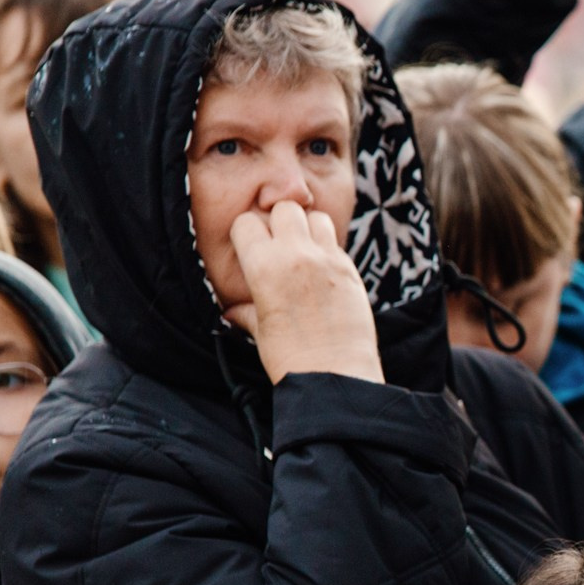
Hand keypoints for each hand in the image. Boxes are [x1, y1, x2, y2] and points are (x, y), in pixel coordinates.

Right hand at [226, 203, 382, 384]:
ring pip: (316, 217)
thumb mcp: (260, 330)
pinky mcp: (351, 270)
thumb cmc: (291, 358)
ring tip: (304, 252)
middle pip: (284, 209)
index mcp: (263, 267)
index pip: (246, 222)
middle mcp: (296, 255)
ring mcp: (328, 260)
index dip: (246, 234)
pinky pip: (336, 243)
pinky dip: (328, 249)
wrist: (336, 375)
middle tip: (279, 244)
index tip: (250, 248)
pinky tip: (324, 271)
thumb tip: (231, 312)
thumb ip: (246, 311)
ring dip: (308, 229)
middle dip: (278, 222)